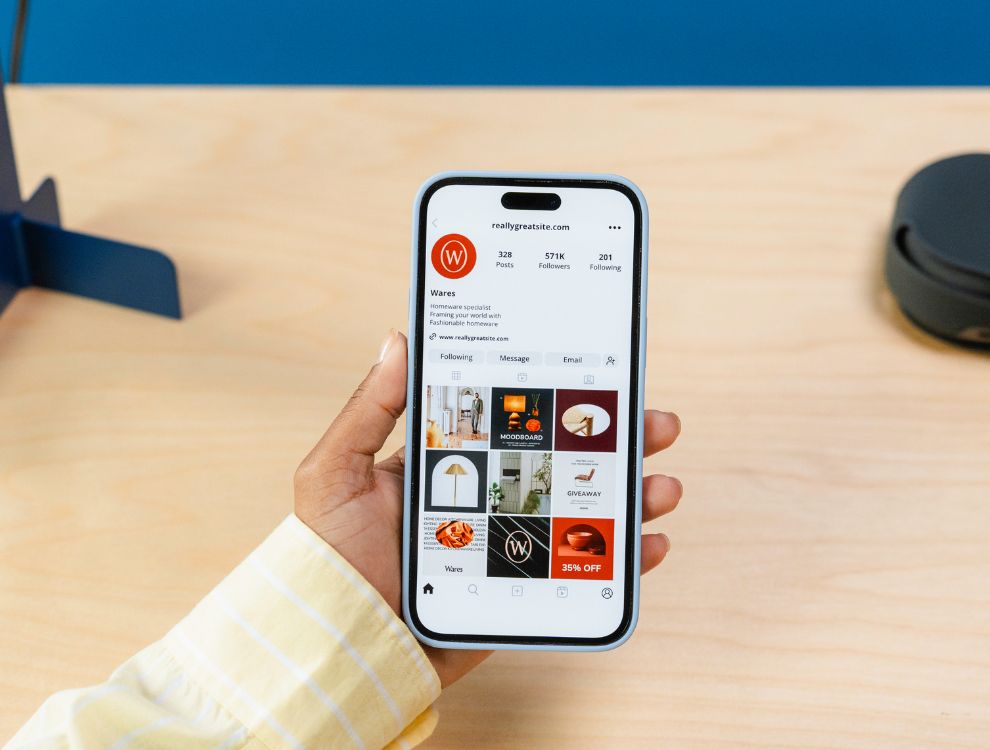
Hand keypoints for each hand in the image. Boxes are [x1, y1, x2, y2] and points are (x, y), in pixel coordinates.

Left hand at [294, 330, 684, 687]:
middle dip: (614, 442)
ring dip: (631, 494)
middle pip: (563, 460)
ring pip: (584, 511)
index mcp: (447, 464)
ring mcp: (507, 545)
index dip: (558, 397)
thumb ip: (367, 410)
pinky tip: (651, 544)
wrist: (339, 648)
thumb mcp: (334, 472)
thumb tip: (397, 340)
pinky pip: (581, 572)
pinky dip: (623, 560)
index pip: (514, 420)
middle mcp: (484, 499)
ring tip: (664, 484)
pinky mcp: (520, 593)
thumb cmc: (325, 559)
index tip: (596, 372)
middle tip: (656, 422)